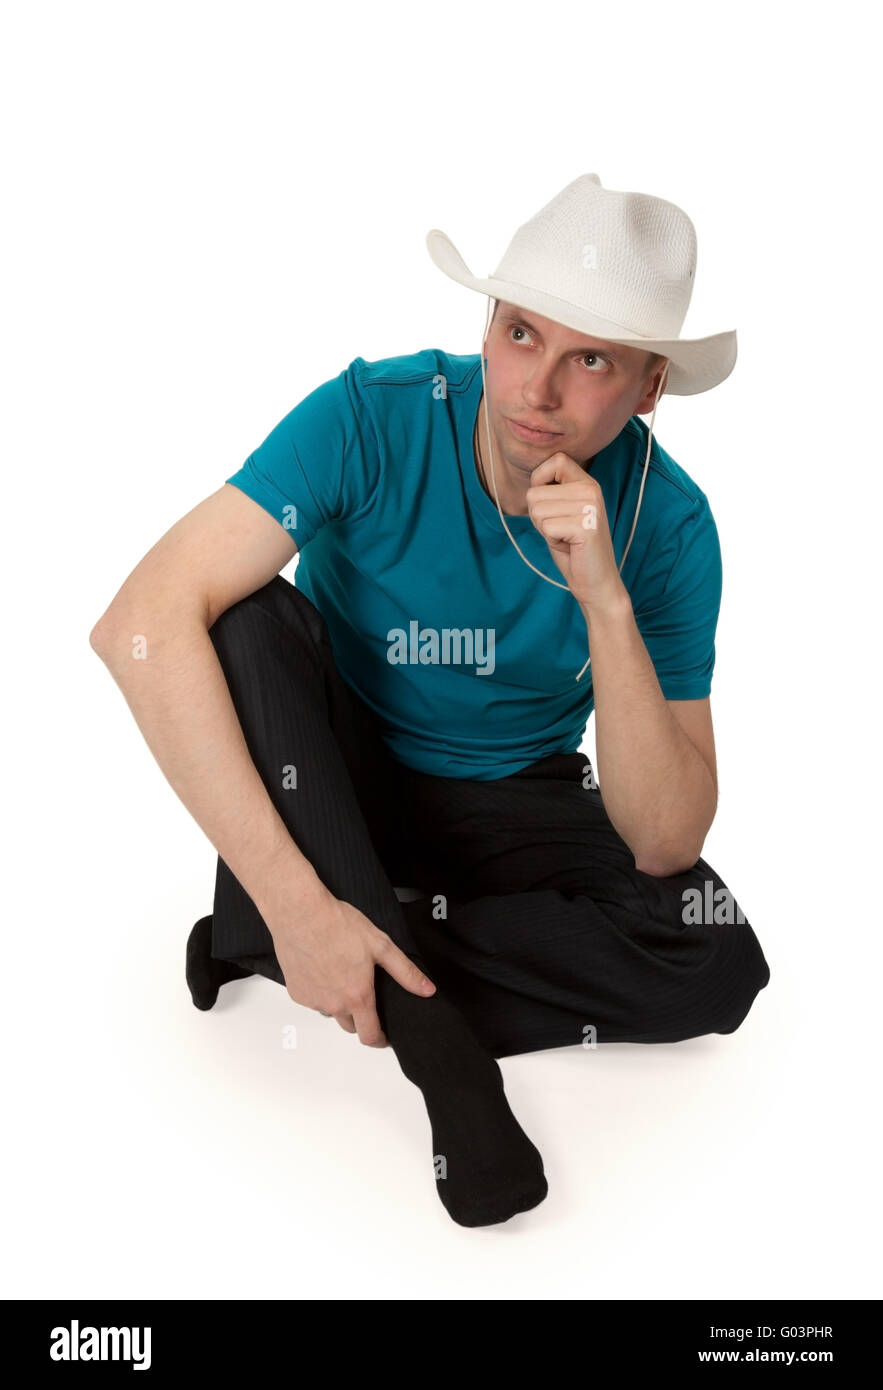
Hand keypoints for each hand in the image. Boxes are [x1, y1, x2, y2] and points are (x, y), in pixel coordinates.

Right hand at [265, 883, 435, 1046]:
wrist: (301, 914)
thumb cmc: (337, 926)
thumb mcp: (381, 945)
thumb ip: (405, 972)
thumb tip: (426, 989)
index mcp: (357, 996)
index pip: (370, 1035)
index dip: (380, 1040)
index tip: (384, 1038)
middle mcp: (334, 1004)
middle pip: (351, 1026)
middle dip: (360, 1018)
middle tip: (365, 995)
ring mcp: (313, 1000)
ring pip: (331, 1012)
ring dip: (339, 1003)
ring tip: (343, 975)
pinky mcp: (296, 993)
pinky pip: (313, 1001)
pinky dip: (320, 992)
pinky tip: (323, 969)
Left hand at [526, 452, 624, 607]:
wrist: (597, 581)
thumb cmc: (574, 548)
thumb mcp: (562, 512)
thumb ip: (551, 493)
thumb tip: (531, 482)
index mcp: (588, 483)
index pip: (556, 460)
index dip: (540, 479)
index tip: (548, 501)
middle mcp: (591, 490)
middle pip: (535, 492)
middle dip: (539, 516)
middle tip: (561, 530)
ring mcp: (590, 507)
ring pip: (537, 510)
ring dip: (545, 529)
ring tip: (565, 538)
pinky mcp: (585, 526)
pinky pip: (546, 527)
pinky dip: (551, 540)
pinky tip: (569, 545)